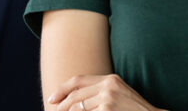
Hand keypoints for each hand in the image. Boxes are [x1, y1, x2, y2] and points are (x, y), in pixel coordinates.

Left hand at [48, 74, 164, 110]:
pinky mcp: (107, 110)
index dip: (62, 89)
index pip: (78, 80)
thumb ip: (101, 92)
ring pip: (78, 108)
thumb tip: (75, 100)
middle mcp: (108, 85)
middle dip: (61, 106)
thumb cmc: (135, 110)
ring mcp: (108, 98)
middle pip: (75, 95)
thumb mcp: (119, 94)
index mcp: (110, 79)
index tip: (51, 99)